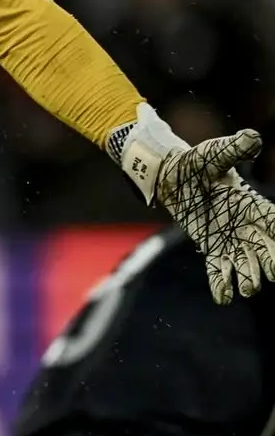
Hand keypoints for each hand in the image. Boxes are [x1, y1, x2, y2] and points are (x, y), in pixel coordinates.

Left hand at [154, 132, 274, 303]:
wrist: (171, 175)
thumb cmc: (197, 162)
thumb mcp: (215, 153)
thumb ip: (234, 149)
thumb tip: (252, 138)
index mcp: (251, 203)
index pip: (272, 222)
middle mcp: (245, 224)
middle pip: (263, 248)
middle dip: (267, 262)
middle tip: (269, 275)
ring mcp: (228, 237)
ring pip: (243, 262)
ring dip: (247, 276)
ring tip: (248, 289)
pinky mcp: (210, 246)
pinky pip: (218, 268)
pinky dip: (221, 283)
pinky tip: (222, 297)